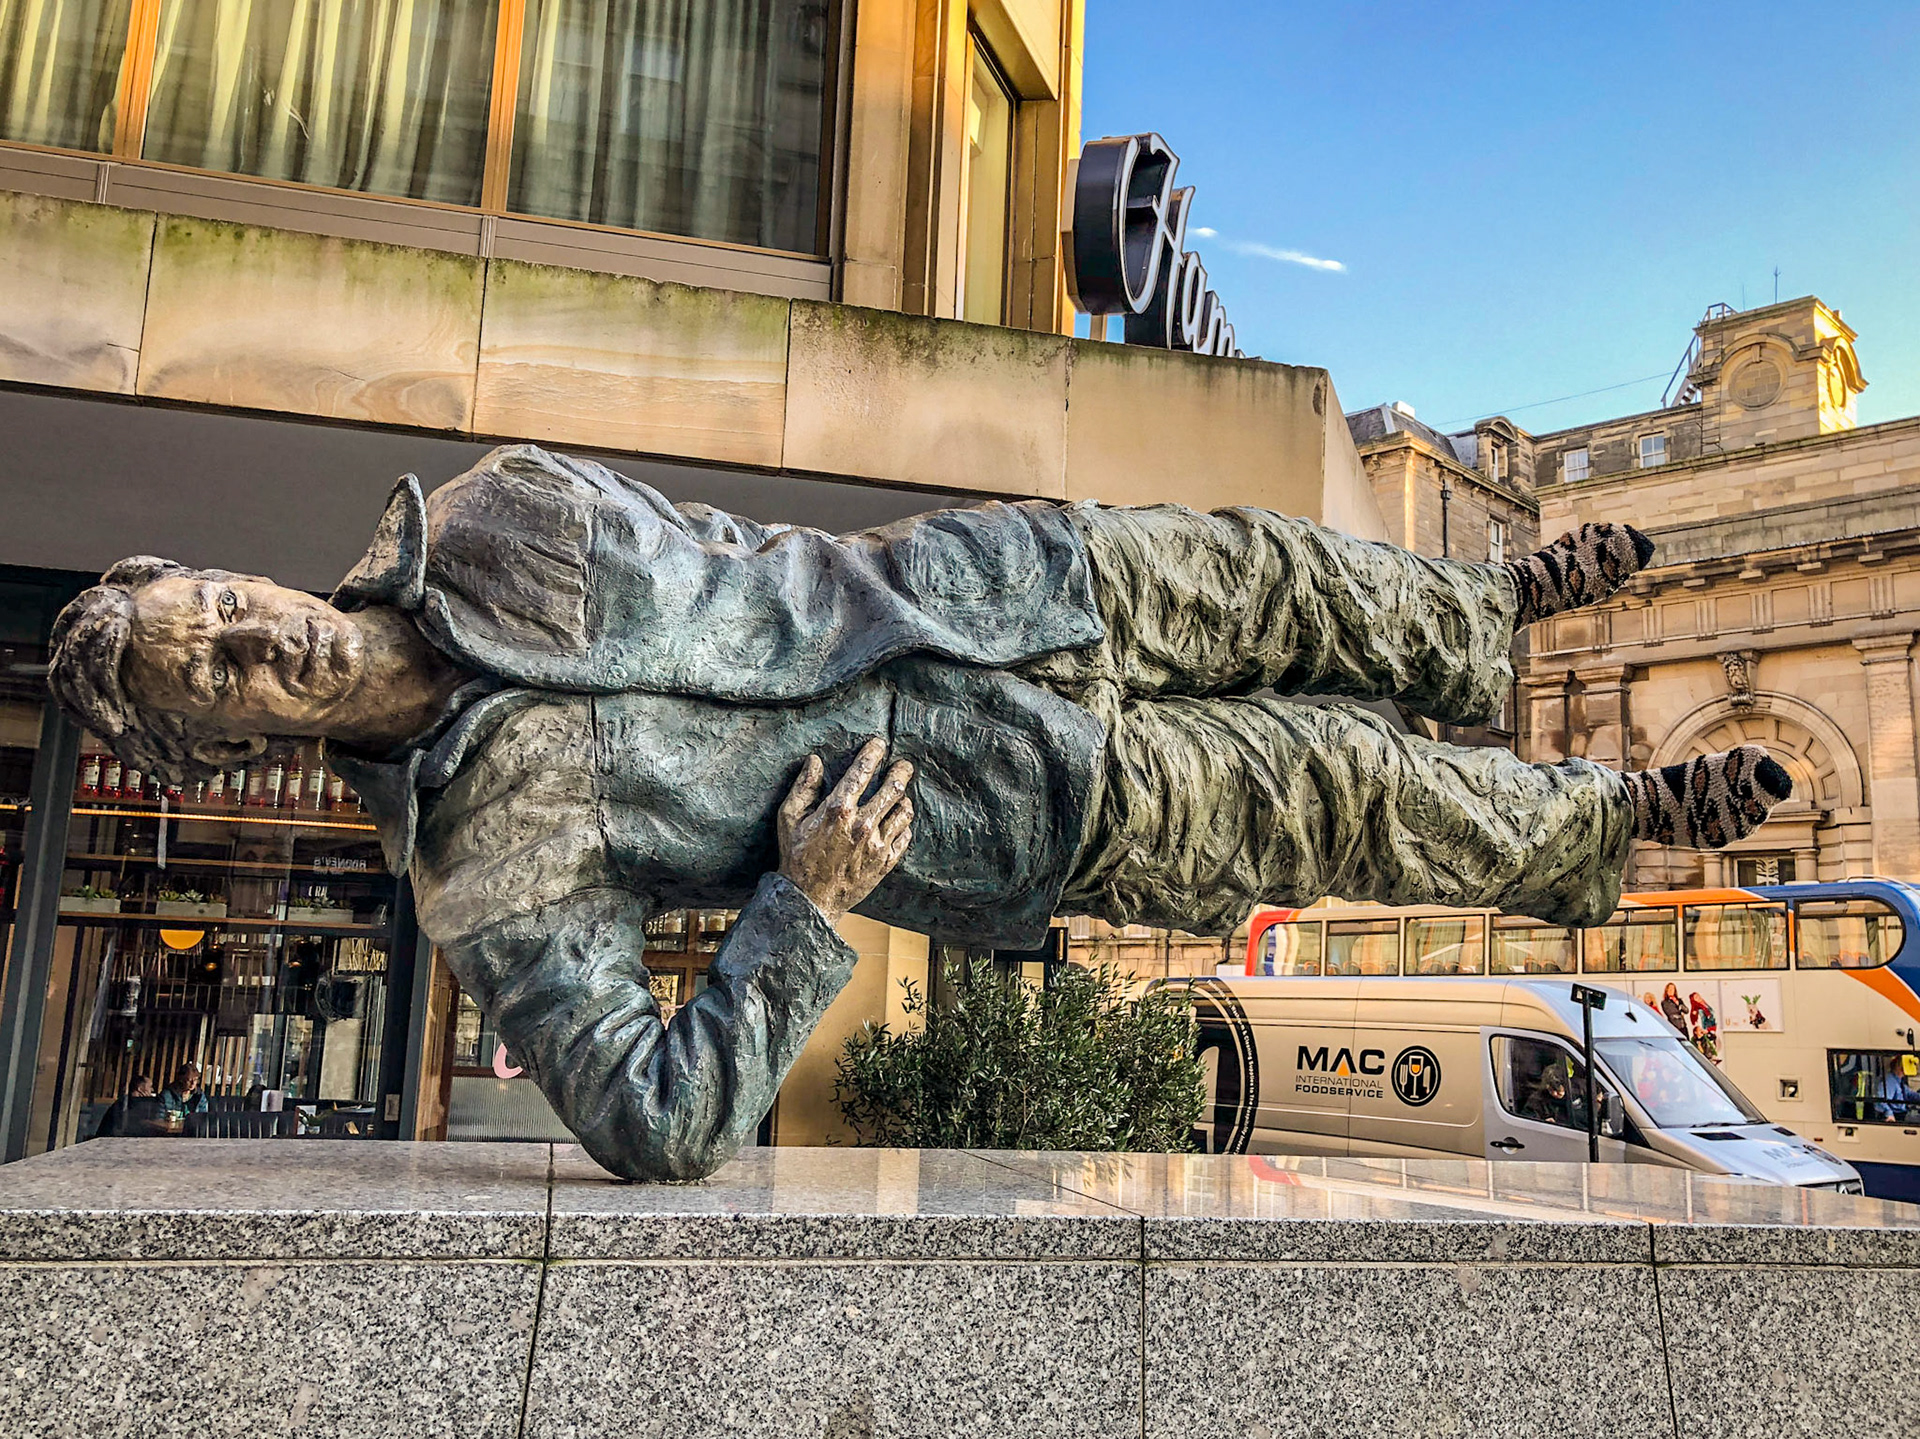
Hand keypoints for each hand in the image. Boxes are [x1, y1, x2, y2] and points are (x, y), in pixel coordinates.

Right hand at [776, 739, 913, 922]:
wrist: (808, 900)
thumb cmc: (796, 856)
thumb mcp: (789, 818)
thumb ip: (803, 787)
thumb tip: (814, 760)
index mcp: (838, 809)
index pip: (862, 770)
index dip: (874, 752)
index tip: (879, 744)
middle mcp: (862, 824)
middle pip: (893, 787)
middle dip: (901, 771)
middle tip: (904, 765)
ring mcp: (876, 844)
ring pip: (904, 811)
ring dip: (904, 798)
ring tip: (900, 795)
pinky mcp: (885, 862)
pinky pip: (905, 836)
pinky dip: (904, 825)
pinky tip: (897, 821)